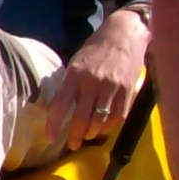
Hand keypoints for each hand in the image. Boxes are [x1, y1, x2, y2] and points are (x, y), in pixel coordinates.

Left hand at [46, 6, 149, 148]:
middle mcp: (93, 82)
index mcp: (75, 74)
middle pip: (81, 117)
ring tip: (87, 136)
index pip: (60, 104)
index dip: (54, 125)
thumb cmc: (95, 50)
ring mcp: (112, 87)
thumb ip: (68, 84)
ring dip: (92, 133)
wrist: (124, 35)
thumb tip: (56, 108)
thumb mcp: (75, 62)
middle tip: (72, 144)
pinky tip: (103, 129)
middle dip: (75, 136)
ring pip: (100, 120)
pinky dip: (109, 126)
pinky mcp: (128, 91)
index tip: (50, 138)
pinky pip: (118, 116)